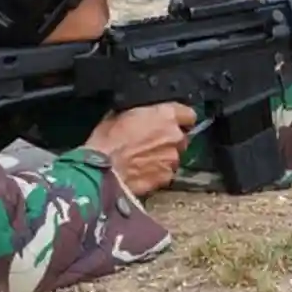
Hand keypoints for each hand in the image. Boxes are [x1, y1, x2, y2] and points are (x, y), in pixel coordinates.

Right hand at [83, 102, 197, 196]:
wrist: (102, 171)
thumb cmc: (107, 141)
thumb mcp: (119, 114)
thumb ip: (140, 114)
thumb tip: (140, 116)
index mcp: (166, 115)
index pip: (189, 114)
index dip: (180, 119)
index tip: (172, 122)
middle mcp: (174, 136)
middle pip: (181, 137)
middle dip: (169, 140)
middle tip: (150, 142)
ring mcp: (172, 159)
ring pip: (173, 156)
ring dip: (163, 157)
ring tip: (143, 159)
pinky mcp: (166, 178)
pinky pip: (166, 173)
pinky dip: (157, 172)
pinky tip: (142, 172)